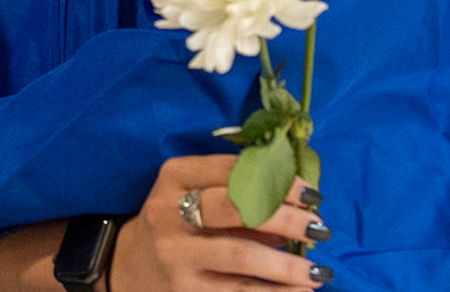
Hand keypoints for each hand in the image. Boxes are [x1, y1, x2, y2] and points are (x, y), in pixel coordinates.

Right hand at [109, 154, 326, 291]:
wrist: (130, 266)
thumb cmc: (176, 222)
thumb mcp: (191, 194)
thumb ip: (236, 193)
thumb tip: (301, 204)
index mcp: (174, 177)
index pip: (230, 170)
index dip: (276, 180)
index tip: (311, 192)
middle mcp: (169, 212)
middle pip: (236, 210)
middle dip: (286, 219)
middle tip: (319, 228)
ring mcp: (175, 254)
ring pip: (241, 256)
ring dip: (288, 265)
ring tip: (320, 270)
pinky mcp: (184, 290)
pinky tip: (301, 291)